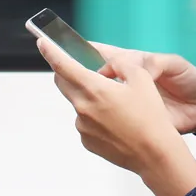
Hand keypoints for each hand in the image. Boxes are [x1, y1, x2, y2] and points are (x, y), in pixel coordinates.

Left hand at [37, 38, 195, 195]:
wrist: (153, 152)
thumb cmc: (150, 117)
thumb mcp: (142, 78)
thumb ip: (121, 64)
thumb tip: (109, 65)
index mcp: (95, 90)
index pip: (64, 66)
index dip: (51, 52)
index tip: (43, 43)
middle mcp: (83, 108)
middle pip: (64, 84)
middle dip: (68, 72)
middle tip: (83, 68)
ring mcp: (83, 127)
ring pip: (79, 102)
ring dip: (90, 96)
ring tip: (119, 104)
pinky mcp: (86, 141)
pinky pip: (86, 121)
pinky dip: (96, 115)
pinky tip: (117, 120)